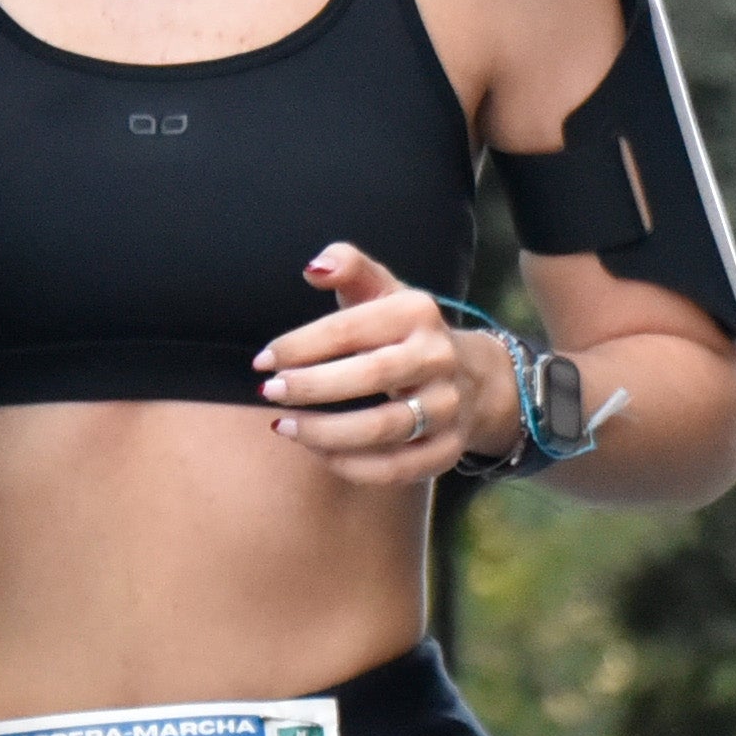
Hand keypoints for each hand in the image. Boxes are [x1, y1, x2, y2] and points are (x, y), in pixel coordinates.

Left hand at [255, 243, 517, 484]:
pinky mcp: (447, 449)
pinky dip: (350, 465)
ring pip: (381, 429)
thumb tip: (314, 267)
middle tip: (269, 392)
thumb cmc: (403, 331)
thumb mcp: (382, 291)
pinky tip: (317, 451)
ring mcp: (448, 407)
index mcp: (417, 312)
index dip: (301, 345)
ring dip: (324, 432)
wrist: (473, 375)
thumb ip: (348, 266)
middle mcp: (438, 358)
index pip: (350, 328)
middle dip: (311, 387)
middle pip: (370, 377)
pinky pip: (396, 468)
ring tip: (283, 425)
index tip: (263, 360)